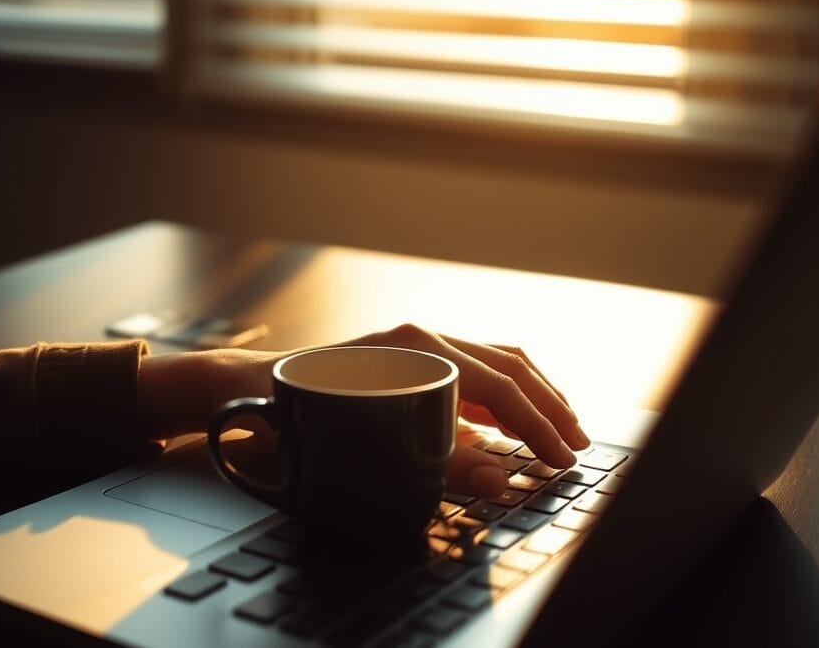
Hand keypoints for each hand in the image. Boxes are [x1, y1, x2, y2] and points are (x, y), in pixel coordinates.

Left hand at [138, 324, 586, 498]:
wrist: (242, 389)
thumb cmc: (293, 414)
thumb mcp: (362, 442)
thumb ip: (434, 460)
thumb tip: (499, 479)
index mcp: (414, 348)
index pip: (499, 386)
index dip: (537, 426)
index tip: (561, 459)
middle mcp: (420, 337)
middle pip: (508, 366)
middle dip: (549, 408)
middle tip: (576, 447)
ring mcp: (414, 343)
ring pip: (496, 359)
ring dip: (534, 393)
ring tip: (561, 428)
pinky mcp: (407, 356)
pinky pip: (471, 365)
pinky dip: (504, 389)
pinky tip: (513, 417)